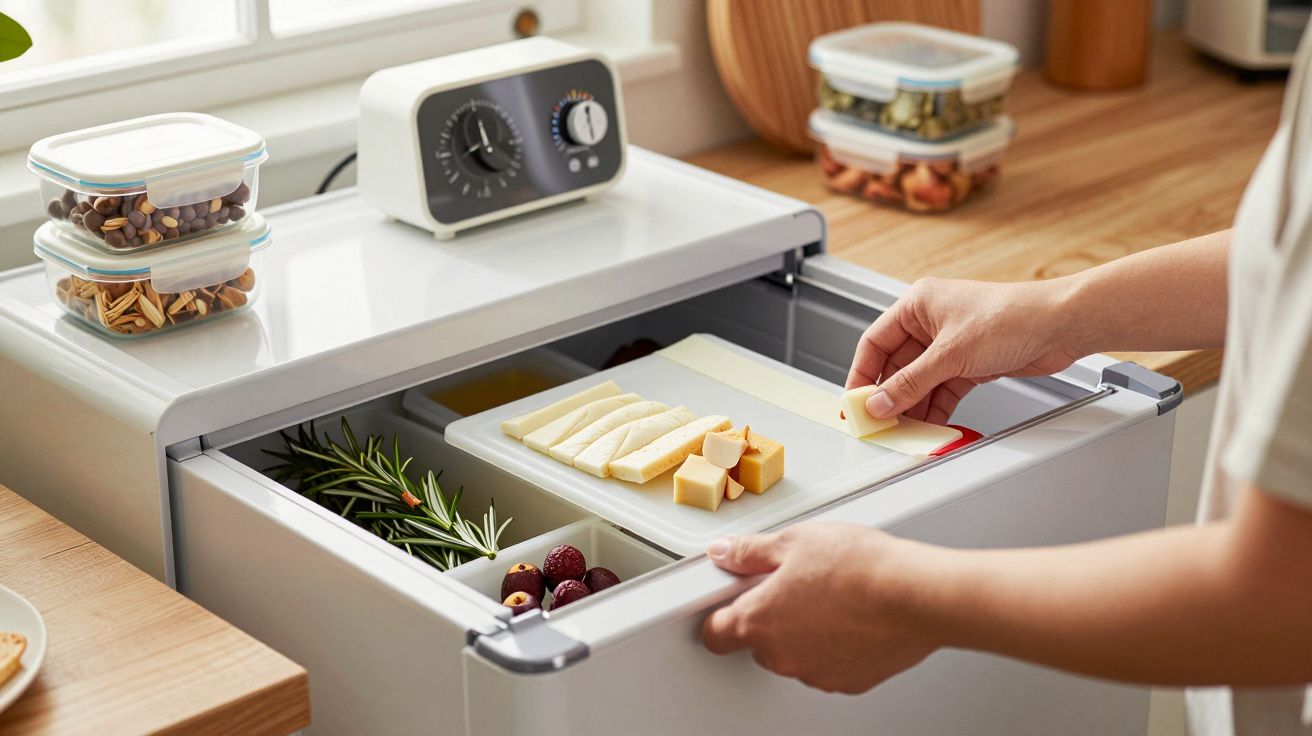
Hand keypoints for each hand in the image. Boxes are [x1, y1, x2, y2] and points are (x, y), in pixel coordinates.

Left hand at [701, 523, 940, 693]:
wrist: (915, 596)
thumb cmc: (860, 567)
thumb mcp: (794, 541)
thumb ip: (750, 551)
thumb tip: (725, 553)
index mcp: (759, 620)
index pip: (716, 633)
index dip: (720, 615)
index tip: (729, 602)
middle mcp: (782, 656)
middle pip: (759, 641)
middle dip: (771, 616)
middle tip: (795, 583)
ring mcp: (815, 673)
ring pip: (795, 653)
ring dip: (804, 631)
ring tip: (832, 596)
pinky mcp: (848, 681)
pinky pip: (828, 663)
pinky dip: (834, 644)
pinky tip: (853, 616)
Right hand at [847, 277, 1080, 423]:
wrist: (1060, 325)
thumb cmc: (1012, 316)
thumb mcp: (951, 354)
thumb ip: (912, 382)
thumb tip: (881, 403)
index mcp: (917, 304)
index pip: (874, 343)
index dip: (861, 374)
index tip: (854, 402)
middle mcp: (931, 322)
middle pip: (896, 365)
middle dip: (888, 396)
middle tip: (877, 422)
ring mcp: (951, 345)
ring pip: (919, 381)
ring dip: (911, 406)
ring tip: (903, 429)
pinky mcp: (970, 363)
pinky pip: (941, 390)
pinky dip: (934, 408)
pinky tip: (929, 424)